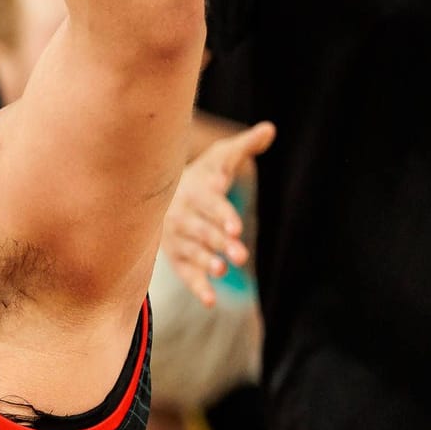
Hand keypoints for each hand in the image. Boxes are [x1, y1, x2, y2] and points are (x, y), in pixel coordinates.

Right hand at [162, 122, 275, 307]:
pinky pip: (183, 273)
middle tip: (240, 254)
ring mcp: (176, 238)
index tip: (236, 228)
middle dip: (219, 242)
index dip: (222, 215)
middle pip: (201, 231)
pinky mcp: (175, 257)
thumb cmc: (201, 175)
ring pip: (191, 252)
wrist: (160, 194)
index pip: (209, 204)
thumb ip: (245, 146)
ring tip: (222, 272)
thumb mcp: (220, 157)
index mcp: (194, 191)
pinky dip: (196, 287)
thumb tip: (270, 129)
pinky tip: (211, 301)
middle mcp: (181, 215)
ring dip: (205, 263)